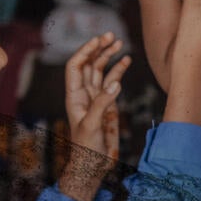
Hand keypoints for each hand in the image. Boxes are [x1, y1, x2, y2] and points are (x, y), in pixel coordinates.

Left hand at [58, 33, 130, 200]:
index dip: (85, 51)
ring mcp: (97, 98)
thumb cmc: (87, 148)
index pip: (76, 66)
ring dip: (109, 56)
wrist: (94, 165)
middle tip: (110, 35)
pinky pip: (112, 83)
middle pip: (89, 64)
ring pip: (101, 71)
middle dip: (98, 48)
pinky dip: (119, 70)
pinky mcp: (109, 104)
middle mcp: (84, 94)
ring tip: (119, 43)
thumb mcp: (92, 125)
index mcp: (74, 96)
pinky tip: (126, 61)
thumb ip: (103, 103)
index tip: (99, 41)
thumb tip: (115, 82)